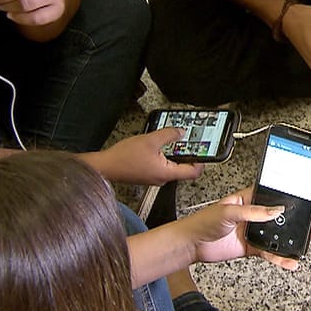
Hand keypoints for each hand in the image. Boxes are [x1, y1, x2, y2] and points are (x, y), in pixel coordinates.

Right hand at [81, 128, 203, 185]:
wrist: (105, 166)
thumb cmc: (123, 158)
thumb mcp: (150, 140)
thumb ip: (169, 134)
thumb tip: (181, 132)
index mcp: (166, 173)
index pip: (193, 172)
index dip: (202, 161)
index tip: (204, 152)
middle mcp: (162, 178)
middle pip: (183, 168)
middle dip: (187, 154)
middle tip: (189, 142)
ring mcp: (154, 178)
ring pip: (172, 166)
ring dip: (174, 154)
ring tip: (173, 141)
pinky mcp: (147, 174)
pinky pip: (162, 166)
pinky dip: (164, 156)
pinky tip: (158, 146)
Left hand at [183, 188, 310, 270]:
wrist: (192, 244)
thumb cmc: (203, 221)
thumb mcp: (228, 210)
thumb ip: (253, 211)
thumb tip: (275, 210)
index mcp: (249, 198)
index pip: (275, 193)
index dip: (292, 193)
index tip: (309, 193)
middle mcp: (254, 214)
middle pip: (281, 215)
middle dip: (300, 217)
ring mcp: (254, 231)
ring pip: (279, 234)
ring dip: (294, 237)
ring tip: (310, 238)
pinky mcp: (251, 248)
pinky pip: (270, 252)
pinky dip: (281, 257)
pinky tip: (290, 260)